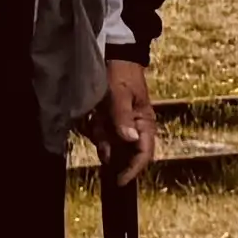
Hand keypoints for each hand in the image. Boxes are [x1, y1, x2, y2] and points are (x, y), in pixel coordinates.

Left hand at [90, 58, 157, 184]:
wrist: (115, 56)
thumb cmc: (122, 74)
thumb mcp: (120, 94)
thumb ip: (123, 117)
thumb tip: (131, 140)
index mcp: (144, 123)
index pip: (143, 154)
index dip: (132, 170)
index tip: (119, 181)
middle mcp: (135, 128)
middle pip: (123, 153)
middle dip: (108, 146)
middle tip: (98, 126)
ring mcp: (122, 126)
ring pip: (108, 144)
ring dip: (99, 135)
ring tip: (95, 114)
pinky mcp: (111, 121)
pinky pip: (100, 134)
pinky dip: (93, 128)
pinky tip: (92, 114)